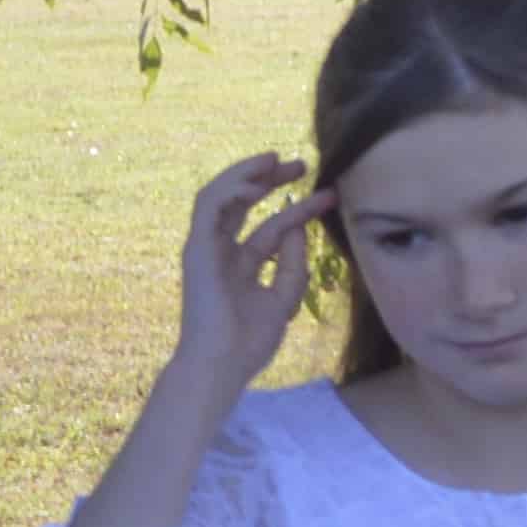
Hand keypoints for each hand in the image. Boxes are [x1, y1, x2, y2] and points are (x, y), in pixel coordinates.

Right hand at [171, 151, 328, 398]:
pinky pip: (209, 207)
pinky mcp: (196, 248)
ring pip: (219, 195)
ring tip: (275, 161)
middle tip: (301, 164)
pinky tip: (257, 187)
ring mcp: (205, 248)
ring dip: (246, 174)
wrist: (221, 365)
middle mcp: (219, 251)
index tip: (329, 195)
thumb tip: (298, 227)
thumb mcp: (283, 296)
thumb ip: (291, 263)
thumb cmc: (248, 341)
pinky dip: (231, 191)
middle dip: (269, 179)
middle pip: (241, 203)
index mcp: (238, 264)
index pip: (271, 226)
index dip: (300, 208)